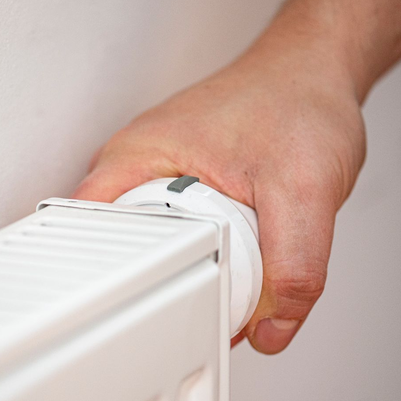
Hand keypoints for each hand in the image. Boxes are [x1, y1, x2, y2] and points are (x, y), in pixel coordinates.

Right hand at [73, 40, 365, 352]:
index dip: (108, 285)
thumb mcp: (305, 191)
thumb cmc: (298, 101)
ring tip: (206, 288)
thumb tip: (270, 330)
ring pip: (144, 246)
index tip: (130, 318)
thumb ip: (293, 267)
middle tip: (183, 311)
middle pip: (114, 249)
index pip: (86, 235)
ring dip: (174, 274)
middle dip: (148, 288)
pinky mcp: (173, 182)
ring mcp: (151, 173)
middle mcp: (133, 165)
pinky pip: (167, 235)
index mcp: (135, 158)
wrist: (313, 71)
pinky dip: (193, 258)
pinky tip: (222, 266)